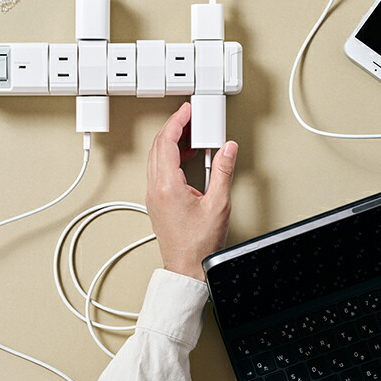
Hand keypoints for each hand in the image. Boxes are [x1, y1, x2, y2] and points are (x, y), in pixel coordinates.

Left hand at [146, 102, 237, 280]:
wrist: (186, 269)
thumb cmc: (199, 245)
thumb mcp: (219, 205)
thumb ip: (223, 172)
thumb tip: (227, 149)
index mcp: (167, 185)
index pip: (167, 142)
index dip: (177, 121)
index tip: (186, 110)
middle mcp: (155, 187)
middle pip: (158, 145)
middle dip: (173, 127)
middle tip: (189, 116)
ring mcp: (153, 195)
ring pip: (156, 157)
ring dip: (171, 141)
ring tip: (191, 134)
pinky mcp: (156, 201)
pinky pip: (158, 169)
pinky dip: (170, 157)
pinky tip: (186, 157)